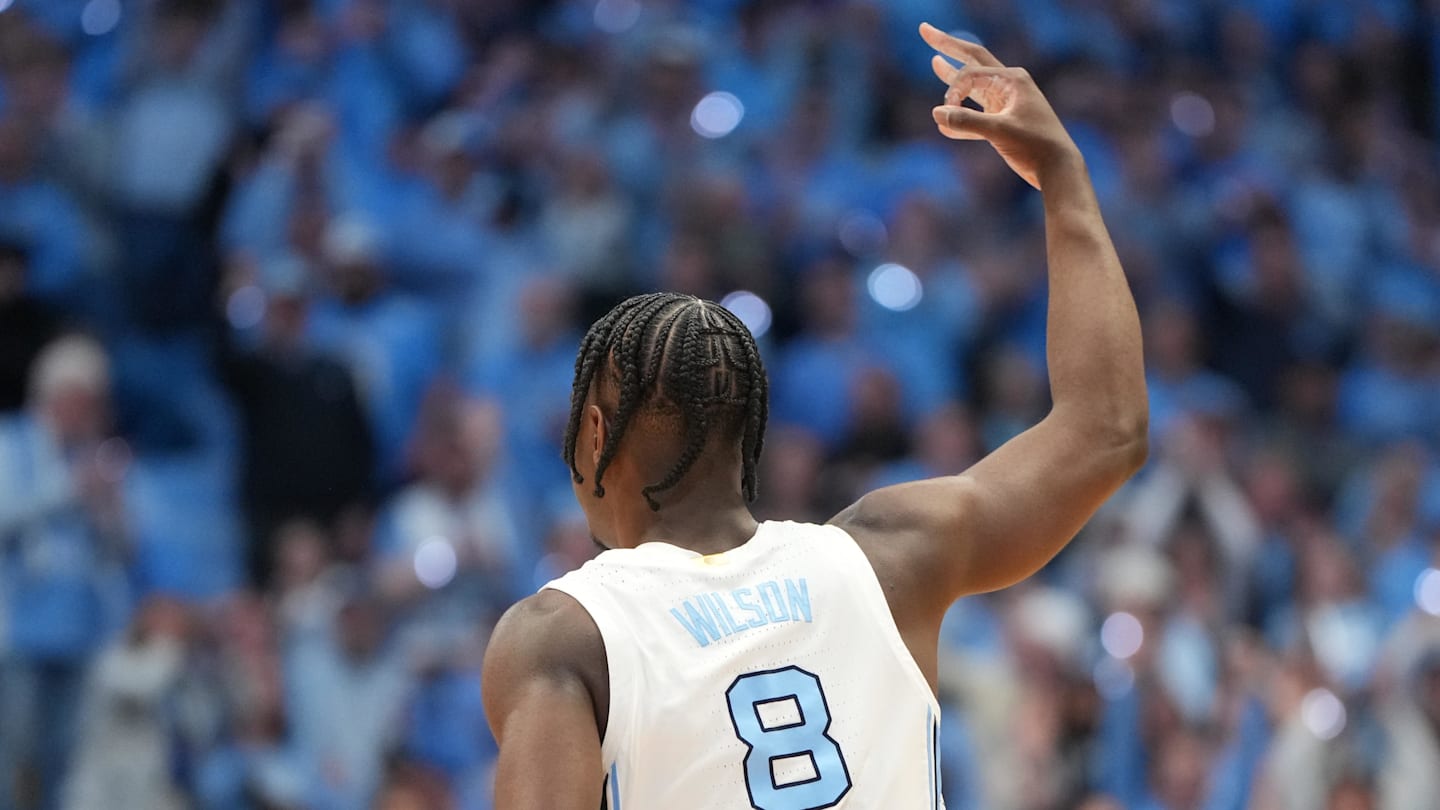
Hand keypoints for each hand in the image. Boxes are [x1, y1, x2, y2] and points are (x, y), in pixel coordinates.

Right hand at [920, 23, 1080, 189]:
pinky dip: (960, 117)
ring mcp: (1006, 103)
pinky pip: (975, 115)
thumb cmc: (1035, 145)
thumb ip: (967, 122)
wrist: (1057, 168)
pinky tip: (944, 119)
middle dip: (948, 46)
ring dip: (952, 77)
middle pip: (972, 59)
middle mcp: (1009, 85)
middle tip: (924, 30)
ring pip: (973, 86)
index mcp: (1012, 79)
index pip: (971, 72)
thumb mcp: (1000, 131)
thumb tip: (937, 113)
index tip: (949, 111)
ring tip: (934, 60)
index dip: (953, 90)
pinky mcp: (1003, 122)